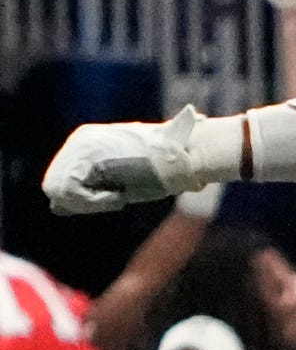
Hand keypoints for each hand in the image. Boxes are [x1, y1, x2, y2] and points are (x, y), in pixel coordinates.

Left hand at [41, 110, 226, 215]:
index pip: (65, 178)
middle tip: (116, 201)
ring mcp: (80, 148)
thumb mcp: (122, 179)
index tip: (117, 198)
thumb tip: (56, 208)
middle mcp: (78, 141)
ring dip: (90, 203)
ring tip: (119, 198)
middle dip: (82, 202)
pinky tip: (119, 197)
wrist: (185, 155)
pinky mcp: (86, 159)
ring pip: (59, 190)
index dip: (85, 199)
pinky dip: (95, 203)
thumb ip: (90, 189)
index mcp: (87, 142)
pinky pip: (71, 192)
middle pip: (55, 184)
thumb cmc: (166, 169)